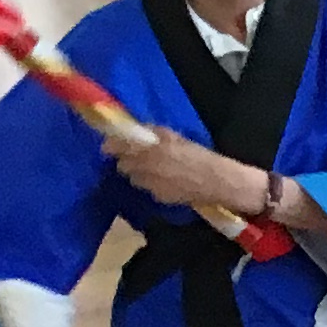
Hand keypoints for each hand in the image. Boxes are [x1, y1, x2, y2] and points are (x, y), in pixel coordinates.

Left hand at [104, 126, 260, 214]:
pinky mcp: (158, 196)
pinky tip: (167, 182)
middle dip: (127, 161)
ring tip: (154, 172)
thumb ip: (156, 133)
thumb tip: (139, 129)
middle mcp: (145, 166)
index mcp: (150, 147)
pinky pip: (148, 189)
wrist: (217, 180)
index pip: (118, 146)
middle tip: (137, 159)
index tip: (110, 146)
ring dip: (139, 174)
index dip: (112, 146)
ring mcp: (150, 183)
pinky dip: (153, 185)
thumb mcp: (177, 138)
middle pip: (122, 165)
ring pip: (134, 178)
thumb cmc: (199, 155)